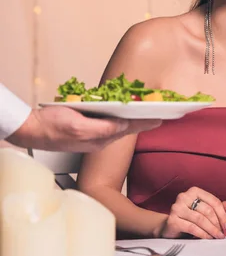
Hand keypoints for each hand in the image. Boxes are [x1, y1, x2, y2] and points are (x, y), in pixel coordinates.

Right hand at [7, 106, 161, 152]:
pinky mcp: (86, 132)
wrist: (32, 131)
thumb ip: (102, 127)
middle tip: (161, 116)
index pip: (129, 128)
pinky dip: (120, 120)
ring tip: (148, 116)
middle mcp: (99, 139)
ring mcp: (93, 136)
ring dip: (134, 120)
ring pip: (119, 127)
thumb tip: (122, 124)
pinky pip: (108, 126)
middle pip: (127, 128)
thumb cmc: (52, 127)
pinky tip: (124, 117)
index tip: (162, 118)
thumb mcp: (77, 125)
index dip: (146, 122)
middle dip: (144, 122)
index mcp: (100, 138)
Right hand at [157, 187, 225, 239]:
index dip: (223, 215)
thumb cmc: (190, 219)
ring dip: (211, 230)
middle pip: (207, 210)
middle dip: (217, 224)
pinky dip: (202, 234)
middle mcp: (184, 196)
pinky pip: (191, 227)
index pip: (213, 201)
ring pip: (200, 219)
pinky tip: (208, 238)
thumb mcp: (205, 212)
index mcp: (194, 191)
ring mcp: (176, 208)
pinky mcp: (172, 220)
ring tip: (217, 237)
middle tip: (222, 234)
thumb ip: (217, 208)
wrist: (169, 227)